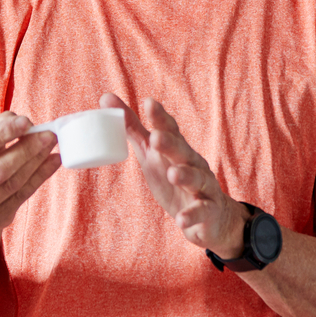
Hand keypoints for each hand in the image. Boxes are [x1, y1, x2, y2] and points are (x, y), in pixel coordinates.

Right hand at [0, 112, 60, 231]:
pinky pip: (22, 196)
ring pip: (12, 185)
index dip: (2, 134)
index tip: (26, 122)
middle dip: (25, 150)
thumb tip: (19, 121)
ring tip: (51, 145)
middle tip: (46, 135)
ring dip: (36, 162)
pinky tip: (52, 161)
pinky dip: (40, 176)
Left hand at [101, 93, 245, 258]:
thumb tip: (105, 98)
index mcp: (178, 149)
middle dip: (171, 143)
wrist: (210, 216)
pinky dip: (192, 214)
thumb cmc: (175, 178)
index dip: (160, 118)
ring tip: (173, 174)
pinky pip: (201, 211)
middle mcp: (193, 163)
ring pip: (197, 177)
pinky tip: (181, 219)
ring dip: (185, 175)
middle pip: (183, 150)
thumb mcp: (150, 153)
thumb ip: (131, 127)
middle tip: (156, 137)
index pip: (170, 130)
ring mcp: (203, 186)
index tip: (149, 103)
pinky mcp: (208, 210)